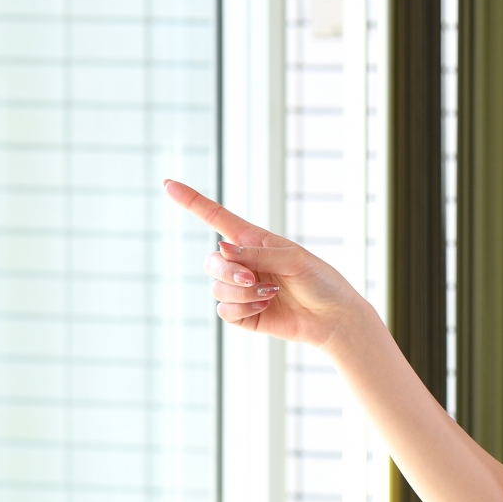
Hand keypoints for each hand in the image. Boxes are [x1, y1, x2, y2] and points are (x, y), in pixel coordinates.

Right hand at [164, 179, 369, 350]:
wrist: (334, 317)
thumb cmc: (320, 281)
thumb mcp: (295, 259)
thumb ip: (259, 253)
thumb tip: (222, 250)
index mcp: (254, 241)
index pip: (216, 217)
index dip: (192, 201)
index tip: (168, 184)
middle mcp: (243, 264)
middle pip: (211, 261)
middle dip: (228, 271)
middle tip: (253, 279)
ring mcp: (241, 290)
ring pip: (217, 288)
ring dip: (241, 293)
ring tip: (270, 294)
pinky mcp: (244, 314)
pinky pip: (225, 311)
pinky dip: (243, 309)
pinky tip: (266, 307)